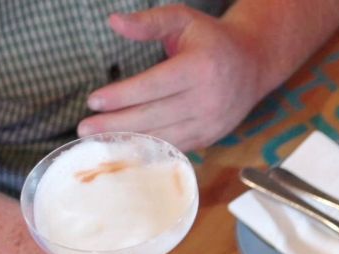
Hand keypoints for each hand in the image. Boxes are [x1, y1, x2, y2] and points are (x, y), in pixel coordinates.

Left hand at [78, 4, 271, 150]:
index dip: (122, 96)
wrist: (254, 64)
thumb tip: (114, 23)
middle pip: (155, 116)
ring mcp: (212, 122)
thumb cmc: (212, 39)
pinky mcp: (212, 136)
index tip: (93, 101)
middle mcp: (208, 99)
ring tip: (100, 141)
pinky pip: (178, 147)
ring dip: (131, 141)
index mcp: (200, 68)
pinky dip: (152, 150)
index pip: (154, 86)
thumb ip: (149, 21)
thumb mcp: (183, 19)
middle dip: (117, 124)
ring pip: (166, 136)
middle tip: (84, 128)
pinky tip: (129, 149)